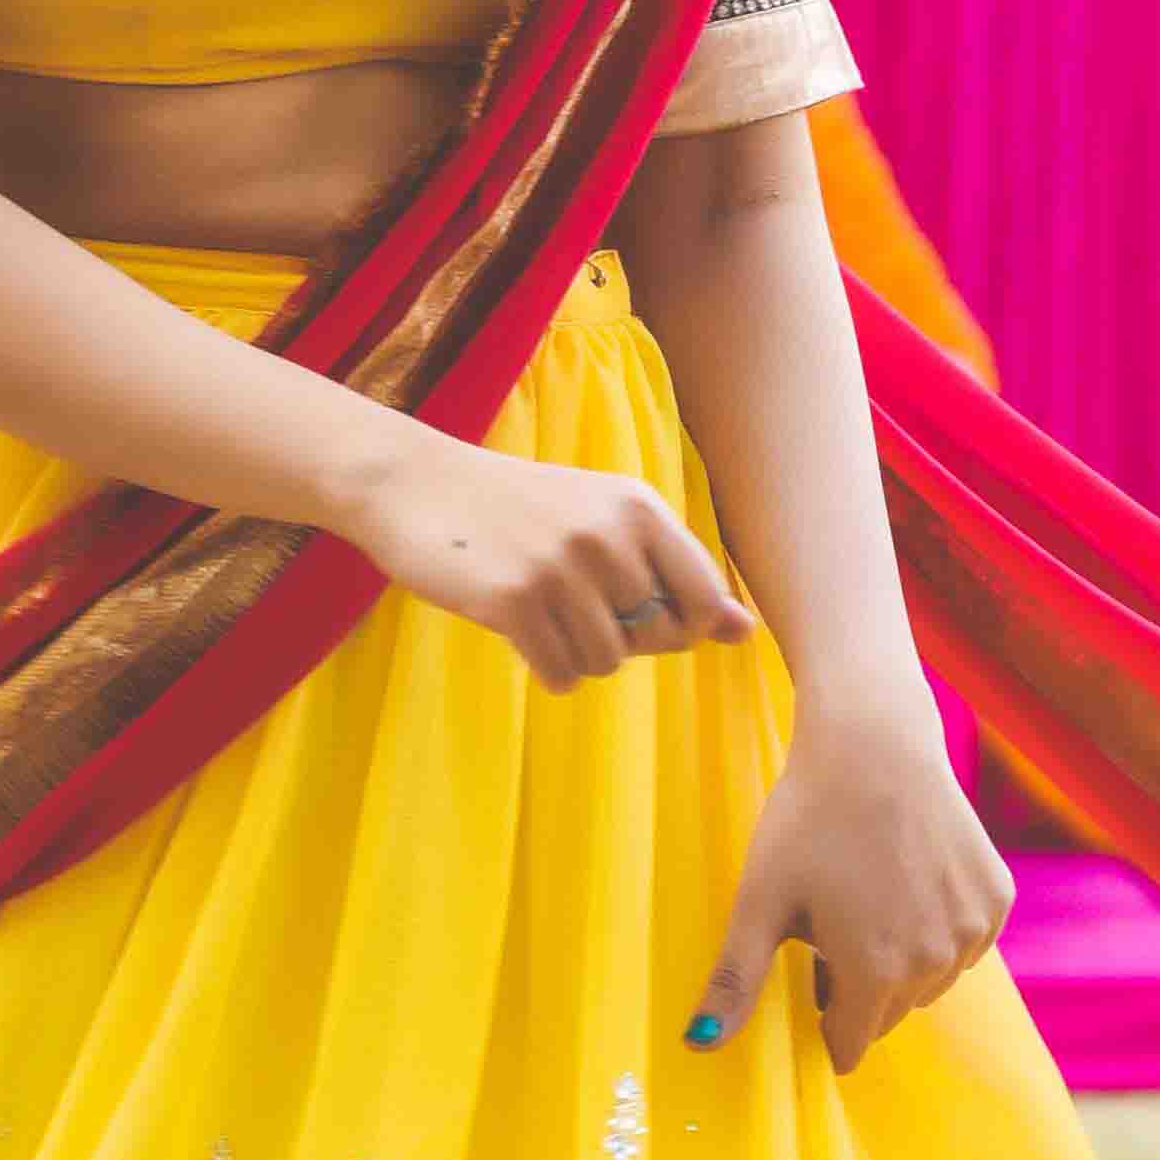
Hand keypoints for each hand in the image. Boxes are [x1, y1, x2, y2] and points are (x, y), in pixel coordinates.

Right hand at [350, 424, 748, 692]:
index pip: (703, 597)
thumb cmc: (518, 508)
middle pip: (655, 638)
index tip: (638, 612)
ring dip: (579, 655)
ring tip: (544, 614)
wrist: (416, 485)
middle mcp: (607, 534)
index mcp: (638, 507)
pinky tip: (521, 632)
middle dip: (622, 640)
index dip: (679, 625)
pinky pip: (562, 674)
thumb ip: (672, 570)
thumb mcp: (601, 518)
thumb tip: (743, 632)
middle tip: (574, 606)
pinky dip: (548, 669)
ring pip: (608, 662)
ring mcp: (559, 567)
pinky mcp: (513, 601)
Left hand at [688, 703, 1013, 1076]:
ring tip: (866, 908)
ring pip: (931, 981)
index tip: (812, 993)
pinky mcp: (996, 898)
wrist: (874, 744)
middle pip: (890, 1013)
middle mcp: (936, 960)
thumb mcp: (760, 901)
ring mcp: (974, 929)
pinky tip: (909, 886)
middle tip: (829, 936)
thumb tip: (698, 1044)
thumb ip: (736, 981)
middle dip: (860, 992)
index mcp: (876, 971)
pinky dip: (940, 931)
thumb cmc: (809, 820)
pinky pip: (966, 944)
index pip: (852, 1042)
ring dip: (902, 964)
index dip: (826, 1026)